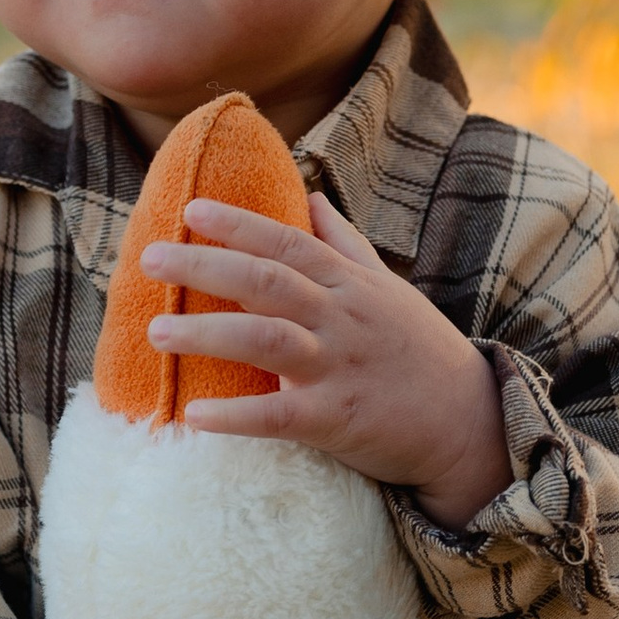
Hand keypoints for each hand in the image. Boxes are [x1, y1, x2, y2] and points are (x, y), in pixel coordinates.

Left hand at [143, 191, 513, 524]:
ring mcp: (339, 367)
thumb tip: (311, 197)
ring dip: (208, 332)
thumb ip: (344, 243)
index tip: (189, 208)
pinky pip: (280, 415)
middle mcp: (342, 317)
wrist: (469, 422)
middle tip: (149, 256)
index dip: (238, 223)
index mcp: (349, 284)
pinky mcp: (338, 419)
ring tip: (156, 331)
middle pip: (267, 280)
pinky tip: (194, 416)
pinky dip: (237, 416)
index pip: (287, 241)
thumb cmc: (419, 351)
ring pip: (267, 338)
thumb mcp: (387, 287)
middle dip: (206, 264)